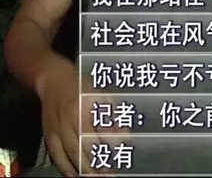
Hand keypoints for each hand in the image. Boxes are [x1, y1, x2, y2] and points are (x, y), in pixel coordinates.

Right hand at [39, 56, 127, 175]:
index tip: (120, 157)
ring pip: (70, 154)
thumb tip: (125, 135)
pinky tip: (76, 175)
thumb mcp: (103, 95)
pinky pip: (57, 155)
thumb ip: (113, 115)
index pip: (98, 131)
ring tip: (96, 176)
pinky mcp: (49, 134)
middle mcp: (70, 119)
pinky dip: (66, 167)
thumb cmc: (83, 86)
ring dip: (84, 169)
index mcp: (85, 106)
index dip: (108, 146)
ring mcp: (57, 128)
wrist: (54, 81)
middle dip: (97, 163)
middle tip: (110, 173)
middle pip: (83, 147)